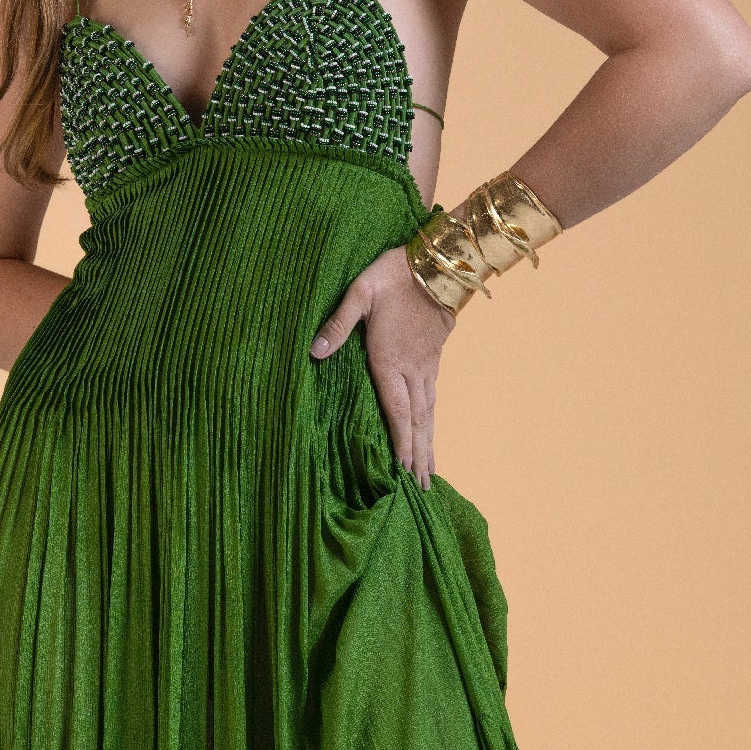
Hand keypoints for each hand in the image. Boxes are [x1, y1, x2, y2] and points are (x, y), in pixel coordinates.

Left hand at [309, 244, 457, 486]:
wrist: (436, 262)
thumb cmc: (392, 275)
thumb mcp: (358, 293)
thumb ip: (337, 324)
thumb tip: (314, 352)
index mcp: (391, 360)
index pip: (397, 411)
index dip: (400, 443)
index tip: (404, 472)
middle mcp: (412, 369)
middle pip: (418, 421)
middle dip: (419, 455)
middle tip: (423, 487)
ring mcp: (427, 364)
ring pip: (429, 411)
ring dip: (429, 442)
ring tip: (431, 470)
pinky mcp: (434, 355)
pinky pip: (433, 396)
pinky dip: (432, 419)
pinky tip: (430, 428)